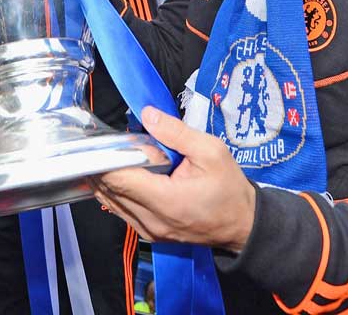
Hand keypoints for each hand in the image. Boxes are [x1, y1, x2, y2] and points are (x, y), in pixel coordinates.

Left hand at [90, 106, 255, 252]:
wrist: (243, 225)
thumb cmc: (229, 189)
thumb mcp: (211, 151)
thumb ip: (176, 133)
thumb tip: (148, 115)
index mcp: (166, 201)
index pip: (118, 179)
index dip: (106, 158)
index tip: (106, 139)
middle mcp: (151, 220)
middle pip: (108, 190)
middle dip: (104, 164)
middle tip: (110, 142)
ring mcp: (147, 230)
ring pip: (109, 201)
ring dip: (107, 177)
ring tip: (116, 154)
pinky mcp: (147, 233)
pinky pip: (119, 209)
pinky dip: (116, 190)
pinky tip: (123, 172)